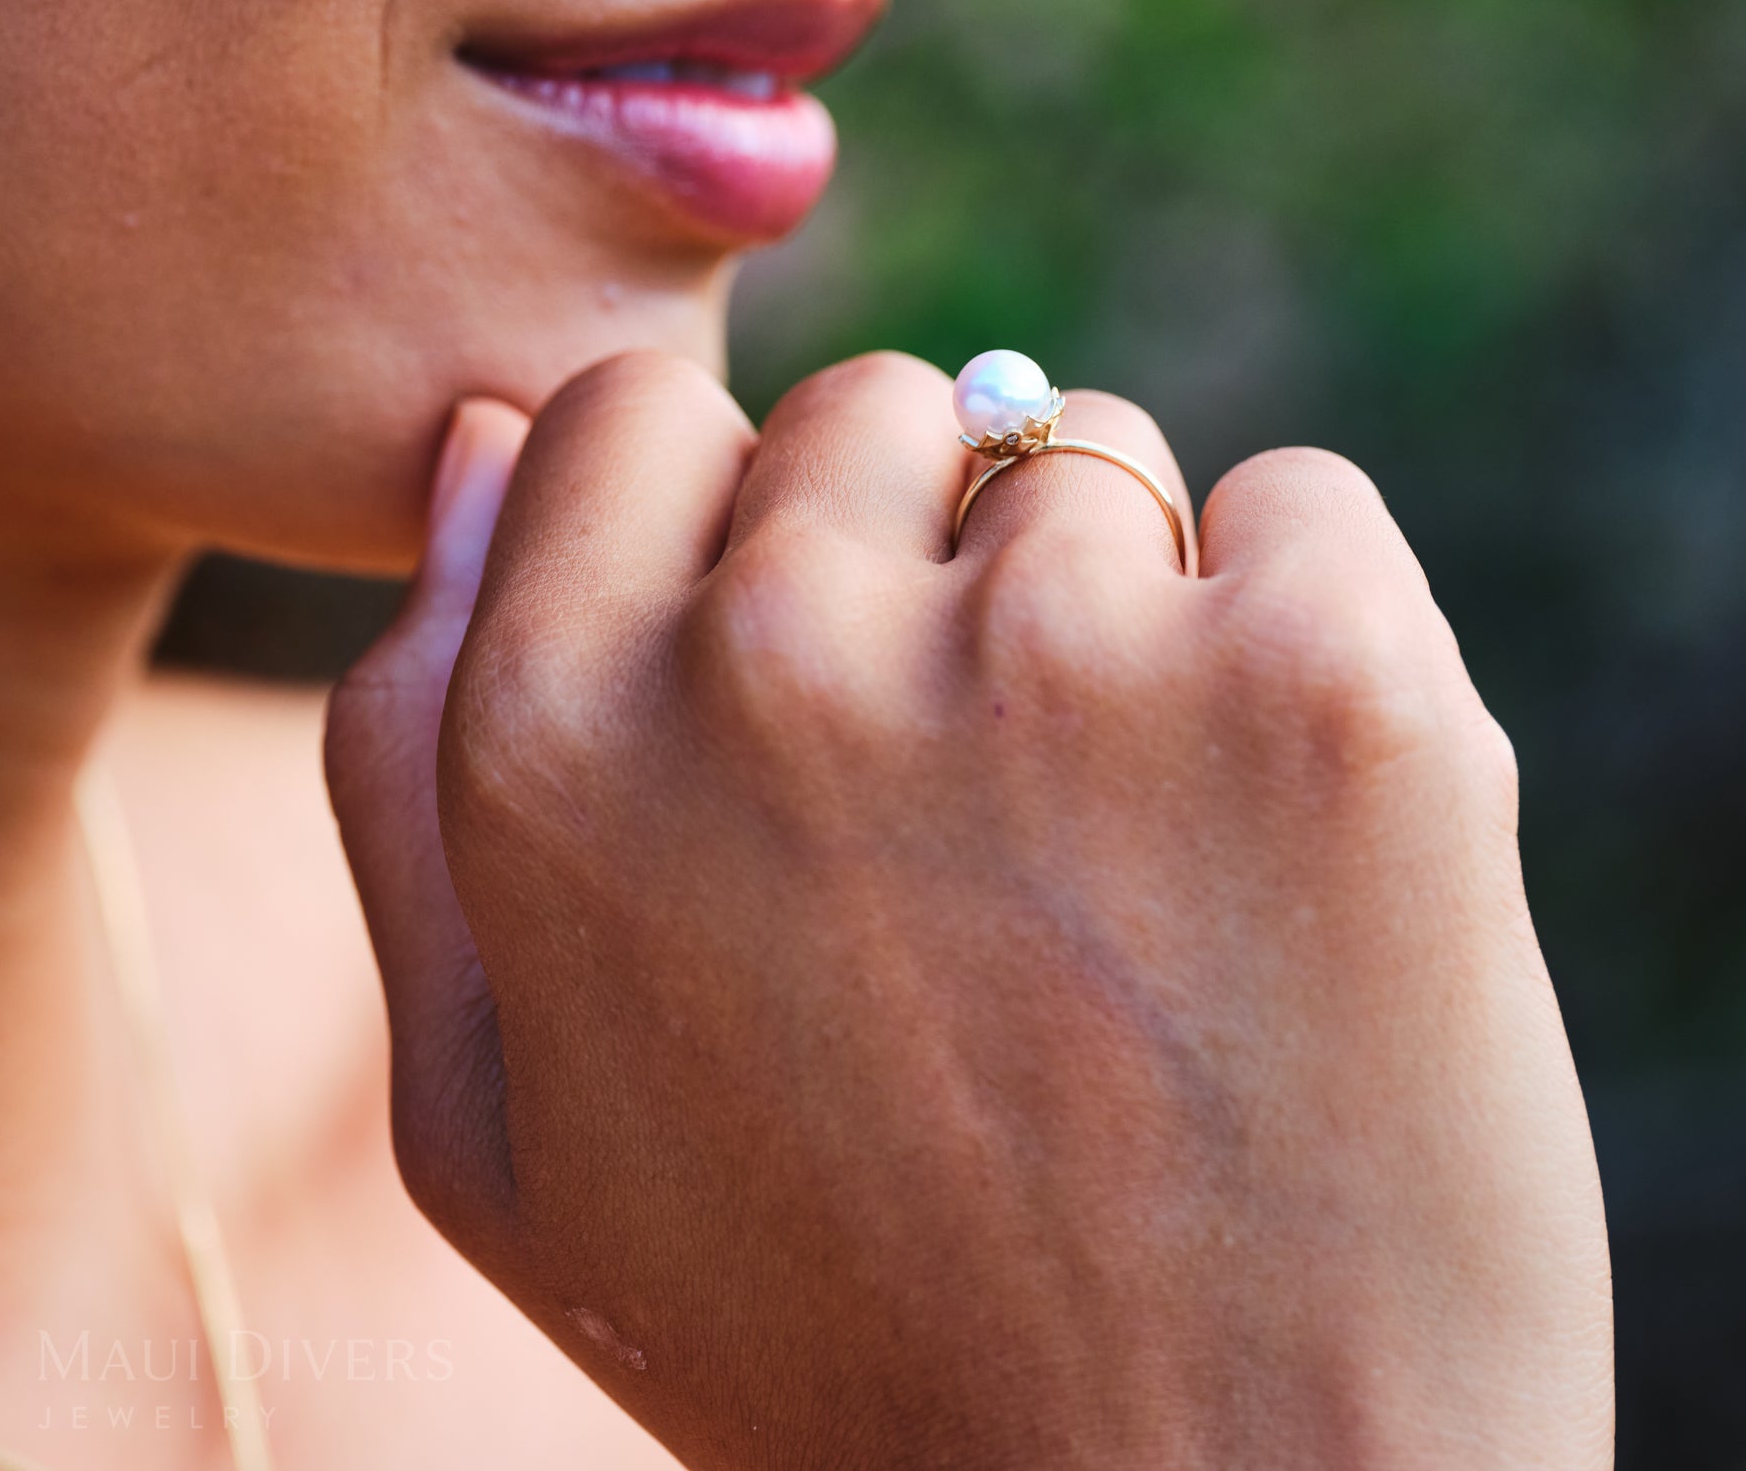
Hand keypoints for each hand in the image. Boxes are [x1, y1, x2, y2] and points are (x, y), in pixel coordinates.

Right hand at [326, 351, 1612, 1470]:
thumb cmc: (840, 1333)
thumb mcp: (505, 1118)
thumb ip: (416, 764)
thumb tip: (485, 444)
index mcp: (556, 739)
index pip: (638, 416)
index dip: (740, 521)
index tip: (824, 663)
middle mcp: (788, 657)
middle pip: (882, 414)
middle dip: (931, 562)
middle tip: (994, 818)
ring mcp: (1071, 652)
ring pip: (1093, 458)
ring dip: (1122, 614)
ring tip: (1139, 878)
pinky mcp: (1328, 682)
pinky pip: (1302, 510)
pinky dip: (1310, 624)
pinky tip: (1291, 843)